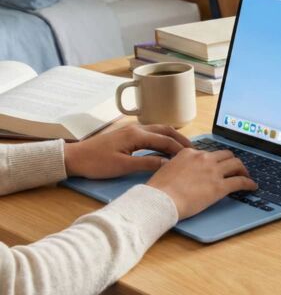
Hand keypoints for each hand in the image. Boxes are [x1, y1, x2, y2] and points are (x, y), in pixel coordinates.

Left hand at [64, 125, 192, 178]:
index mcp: (136, 135)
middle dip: (180, 139)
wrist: (73, 158)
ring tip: (183, 147)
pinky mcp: (126, 134)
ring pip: (158, 129)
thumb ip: (147, 163)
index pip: (165, 140)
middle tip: (193, 150)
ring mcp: (131, 130)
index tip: (192, 157)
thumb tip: (168, 164)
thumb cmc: (96, 163)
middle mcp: (135, 129)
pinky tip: (165, 146)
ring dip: (172, 137)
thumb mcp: (123, 166)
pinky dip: (162, 137)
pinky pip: (151, 133)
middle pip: (165, 130)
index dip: (180, 149)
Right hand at [146, 148, 256, 218]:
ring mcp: (213, 171)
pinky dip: (249, 183)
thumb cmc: (158, 189)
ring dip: (242, 170)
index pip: (208, 153)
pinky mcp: (220, 187)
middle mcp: (203, 158)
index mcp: (189, 153)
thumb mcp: (167, 168)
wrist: (159, 200)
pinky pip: (240, 182)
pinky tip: (252, 187)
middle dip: (232, 161)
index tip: (218, 164)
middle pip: (226, 155)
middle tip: (235, 169)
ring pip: (236, 164)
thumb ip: (179, 165)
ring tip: (245, 176)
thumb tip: (183, 171)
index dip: (215, 159)